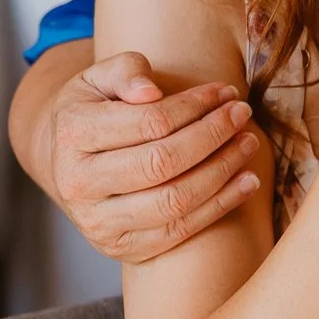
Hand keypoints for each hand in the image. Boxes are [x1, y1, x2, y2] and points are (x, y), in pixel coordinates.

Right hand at [46, 52, 258, 262]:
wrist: (69, 162)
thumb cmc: (96, 111)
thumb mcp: (98, 78)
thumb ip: (125, 71)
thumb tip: (150, 92)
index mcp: (72, 135)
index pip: (149, 122)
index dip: (195, 106)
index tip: (226, 92)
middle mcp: (78, 184)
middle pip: (163, 163)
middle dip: (214, 136)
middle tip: (243, 114)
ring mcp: (98, 222)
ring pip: (175, 201)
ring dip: (223, 171)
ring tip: (249, 143)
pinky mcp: (123, 247)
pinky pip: (181, 231)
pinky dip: (221, 205)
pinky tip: (248, 180)